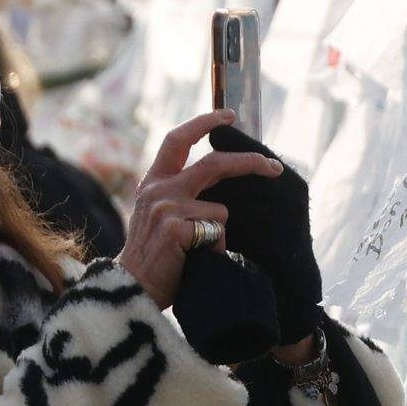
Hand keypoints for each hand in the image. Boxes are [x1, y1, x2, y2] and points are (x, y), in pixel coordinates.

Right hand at [121, 116, 287, 306]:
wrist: (131, 290)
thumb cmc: (154, 258)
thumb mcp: (160, 216)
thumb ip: (180, 196)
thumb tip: (220, 185)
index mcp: (153, 182)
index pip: (178, 140)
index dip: (204, 123)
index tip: (228, 115)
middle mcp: (159, 189)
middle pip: (214, 164)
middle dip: (249, 163)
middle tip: (274, 167)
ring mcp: (167, 207)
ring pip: (220, 209)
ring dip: (219, 233)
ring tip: (196, 252)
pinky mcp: (177, 228)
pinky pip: (216, 232)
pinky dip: (215, 249)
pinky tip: (193, 261)